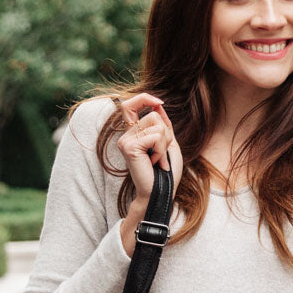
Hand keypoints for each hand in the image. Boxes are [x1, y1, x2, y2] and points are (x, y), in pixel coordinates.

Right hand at [117, 91, 183, 206]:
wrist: (160, 193)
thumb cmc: (165, 173)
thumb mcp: (168, 143)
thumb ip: (162, 124)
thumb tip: (157, 104)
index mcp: (132, 134)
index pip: (130, 105)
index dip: (144, 98)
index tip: (159, 102)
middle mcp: (125, 136)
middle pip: (153, 115)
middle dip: (165, 133)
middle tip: (161, 153)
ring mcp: (125, 141)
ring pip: (156, 125)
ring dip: (164, 143)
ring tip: (158, 160)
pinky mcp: (129, 147)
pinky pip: (155, 136)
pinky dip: (161, 149)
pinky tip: (155, 163)